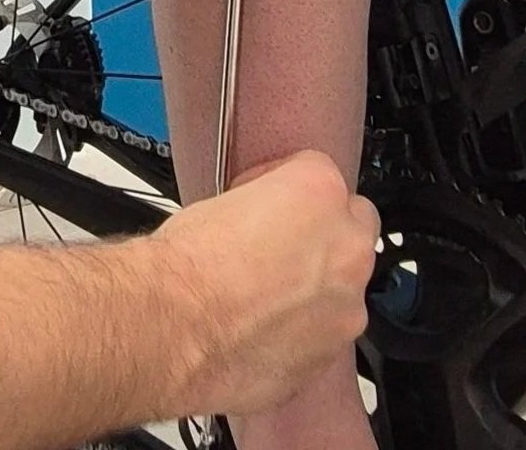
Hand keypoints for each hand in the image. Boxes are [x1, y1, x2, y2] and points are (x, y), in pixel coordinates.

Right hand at [149, 152, 380, 421]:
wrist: (175, 331)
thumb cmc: (189, 267)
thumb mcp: (223, 198)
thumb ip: (266, 201)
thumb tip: (263, 216)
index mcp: (319, 191)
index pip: (318, 172)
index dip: (285, 189)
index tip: (266, 203)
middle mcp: (346, 246)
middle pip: (351, 226)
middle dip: (321, 235)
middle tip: (277, 248)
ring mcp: (346, 305)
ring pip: (343, 285)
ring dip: (316, 287)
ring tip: (264, 297)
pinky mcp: (334, 354)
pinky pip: (326, 330)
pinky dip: (304, 330)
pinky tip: (263, 328)